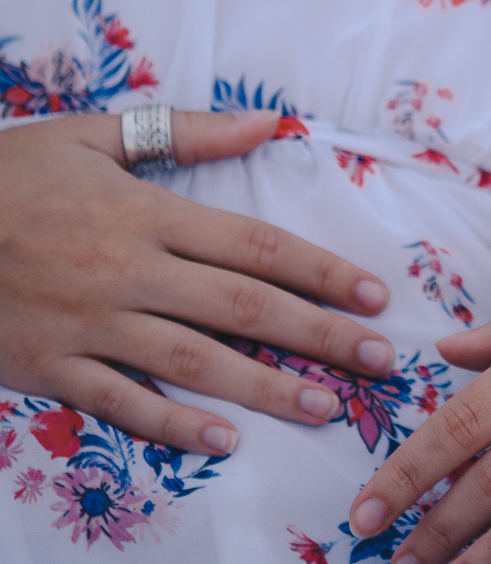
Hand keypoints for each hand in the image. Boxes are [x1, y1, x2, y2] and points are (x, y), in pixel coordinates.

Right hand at [0, 111, 392, 452]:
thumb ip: (186, 132)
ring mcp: (90, 325)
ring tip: (326, 408)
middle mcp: (127, 272)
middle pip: (244, 308)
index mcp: (145, 213)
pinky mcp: (52, 369)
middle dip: (320, 336)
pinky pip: (123, 404)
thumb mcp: (92, 136)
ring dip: (267, 388)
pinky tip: (226, 441)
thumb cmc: (6, 175)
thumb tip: (269, 122)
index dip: (321, 272)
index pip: (255, 246)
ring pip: (195, 363)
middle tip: (380, 361)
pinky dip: (175, 426)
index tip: (373, 295)